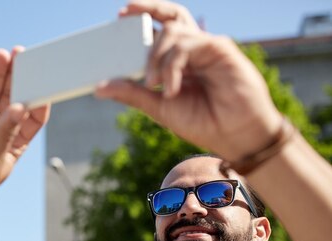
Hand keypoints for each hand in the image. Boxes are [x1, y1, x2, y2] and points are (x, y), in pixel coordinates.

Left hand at [95, 0, 283, 161]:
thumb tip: (99, 87)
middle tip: (125, 12)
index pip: (158, 32)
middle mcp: (192, 49)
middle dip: (147, 8)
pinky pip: (186, 45)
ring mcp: (206, 47)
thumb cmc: (202, 121)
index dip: (140, 20)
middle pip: (170, 16)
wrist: (234, 136)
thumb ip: (132, 93)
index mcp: (178, 61)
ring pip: (173, 31)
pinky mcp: (220, 48)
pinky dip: (172, 65)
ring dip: (155, 57)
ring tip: (151, 83)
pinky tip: (170, 88)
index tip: (119, 17)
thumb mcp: (158, 107)